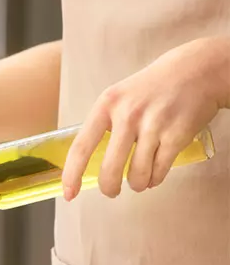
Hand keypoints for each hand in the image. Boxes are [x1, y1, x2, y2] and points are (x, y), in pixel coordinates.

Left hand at [62, 37, 229, 199]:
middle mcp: (127, 115)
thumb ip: (103, 125)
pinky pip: (159, 172)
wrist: (196, 71)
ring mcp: (153, 126)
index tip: (69, 193)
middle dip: (109, 188)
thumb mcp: (118, 97)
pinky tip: (155, 171)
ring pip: (137, 175)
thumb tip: (88, 162)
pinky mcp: (176, 136)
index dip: (72, 175)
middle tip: (111, 191)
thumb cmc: (151, 88)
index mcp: (106, 105)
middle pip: (110, 169)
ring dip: (137, 184)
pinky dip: (155, 178)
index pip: (81, 147)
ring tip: (139, 177)